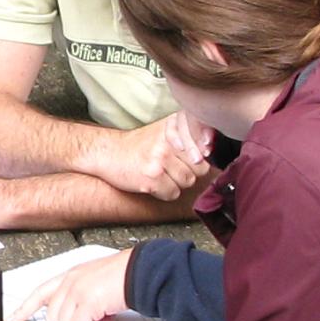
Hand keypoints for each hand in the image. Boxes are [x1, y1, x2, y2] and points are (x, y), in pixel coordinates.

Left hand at [10, 248, 134, 320]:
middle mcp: (69, 283)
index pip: (39, 293)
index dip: (23, 309)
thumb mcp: (94, 280)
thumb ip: (78, 294)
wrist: (140, 272)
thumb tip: (75, 315)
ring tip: (101, 315)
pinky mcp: (86, 303)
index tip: (12, 320)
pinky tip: (105, 318)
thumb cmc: (125, 275)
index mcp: (69, 275)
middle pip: (53, 316)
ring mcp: (76, 293)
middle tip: (90, 317)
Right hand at [87, 111, 214, 201]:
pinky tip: (153, 183)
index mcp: (174, 127)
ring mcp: (159, 160)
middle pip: (199, 167)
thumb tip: (212, 147)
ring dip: (176, 182)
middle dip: (189, 171)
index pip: (205, 145)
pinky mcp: (151, 178)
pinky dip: (164, 192)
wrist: (108, 153)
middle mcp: (167, 141)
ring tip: (162, 174)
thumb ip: (188, 133)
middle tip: (172, 167)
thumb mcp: (164, 130)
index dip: (203, 155)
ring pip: (187, 181)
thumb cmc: (138, 145)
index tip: (199, 156)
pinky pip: (173, 193)